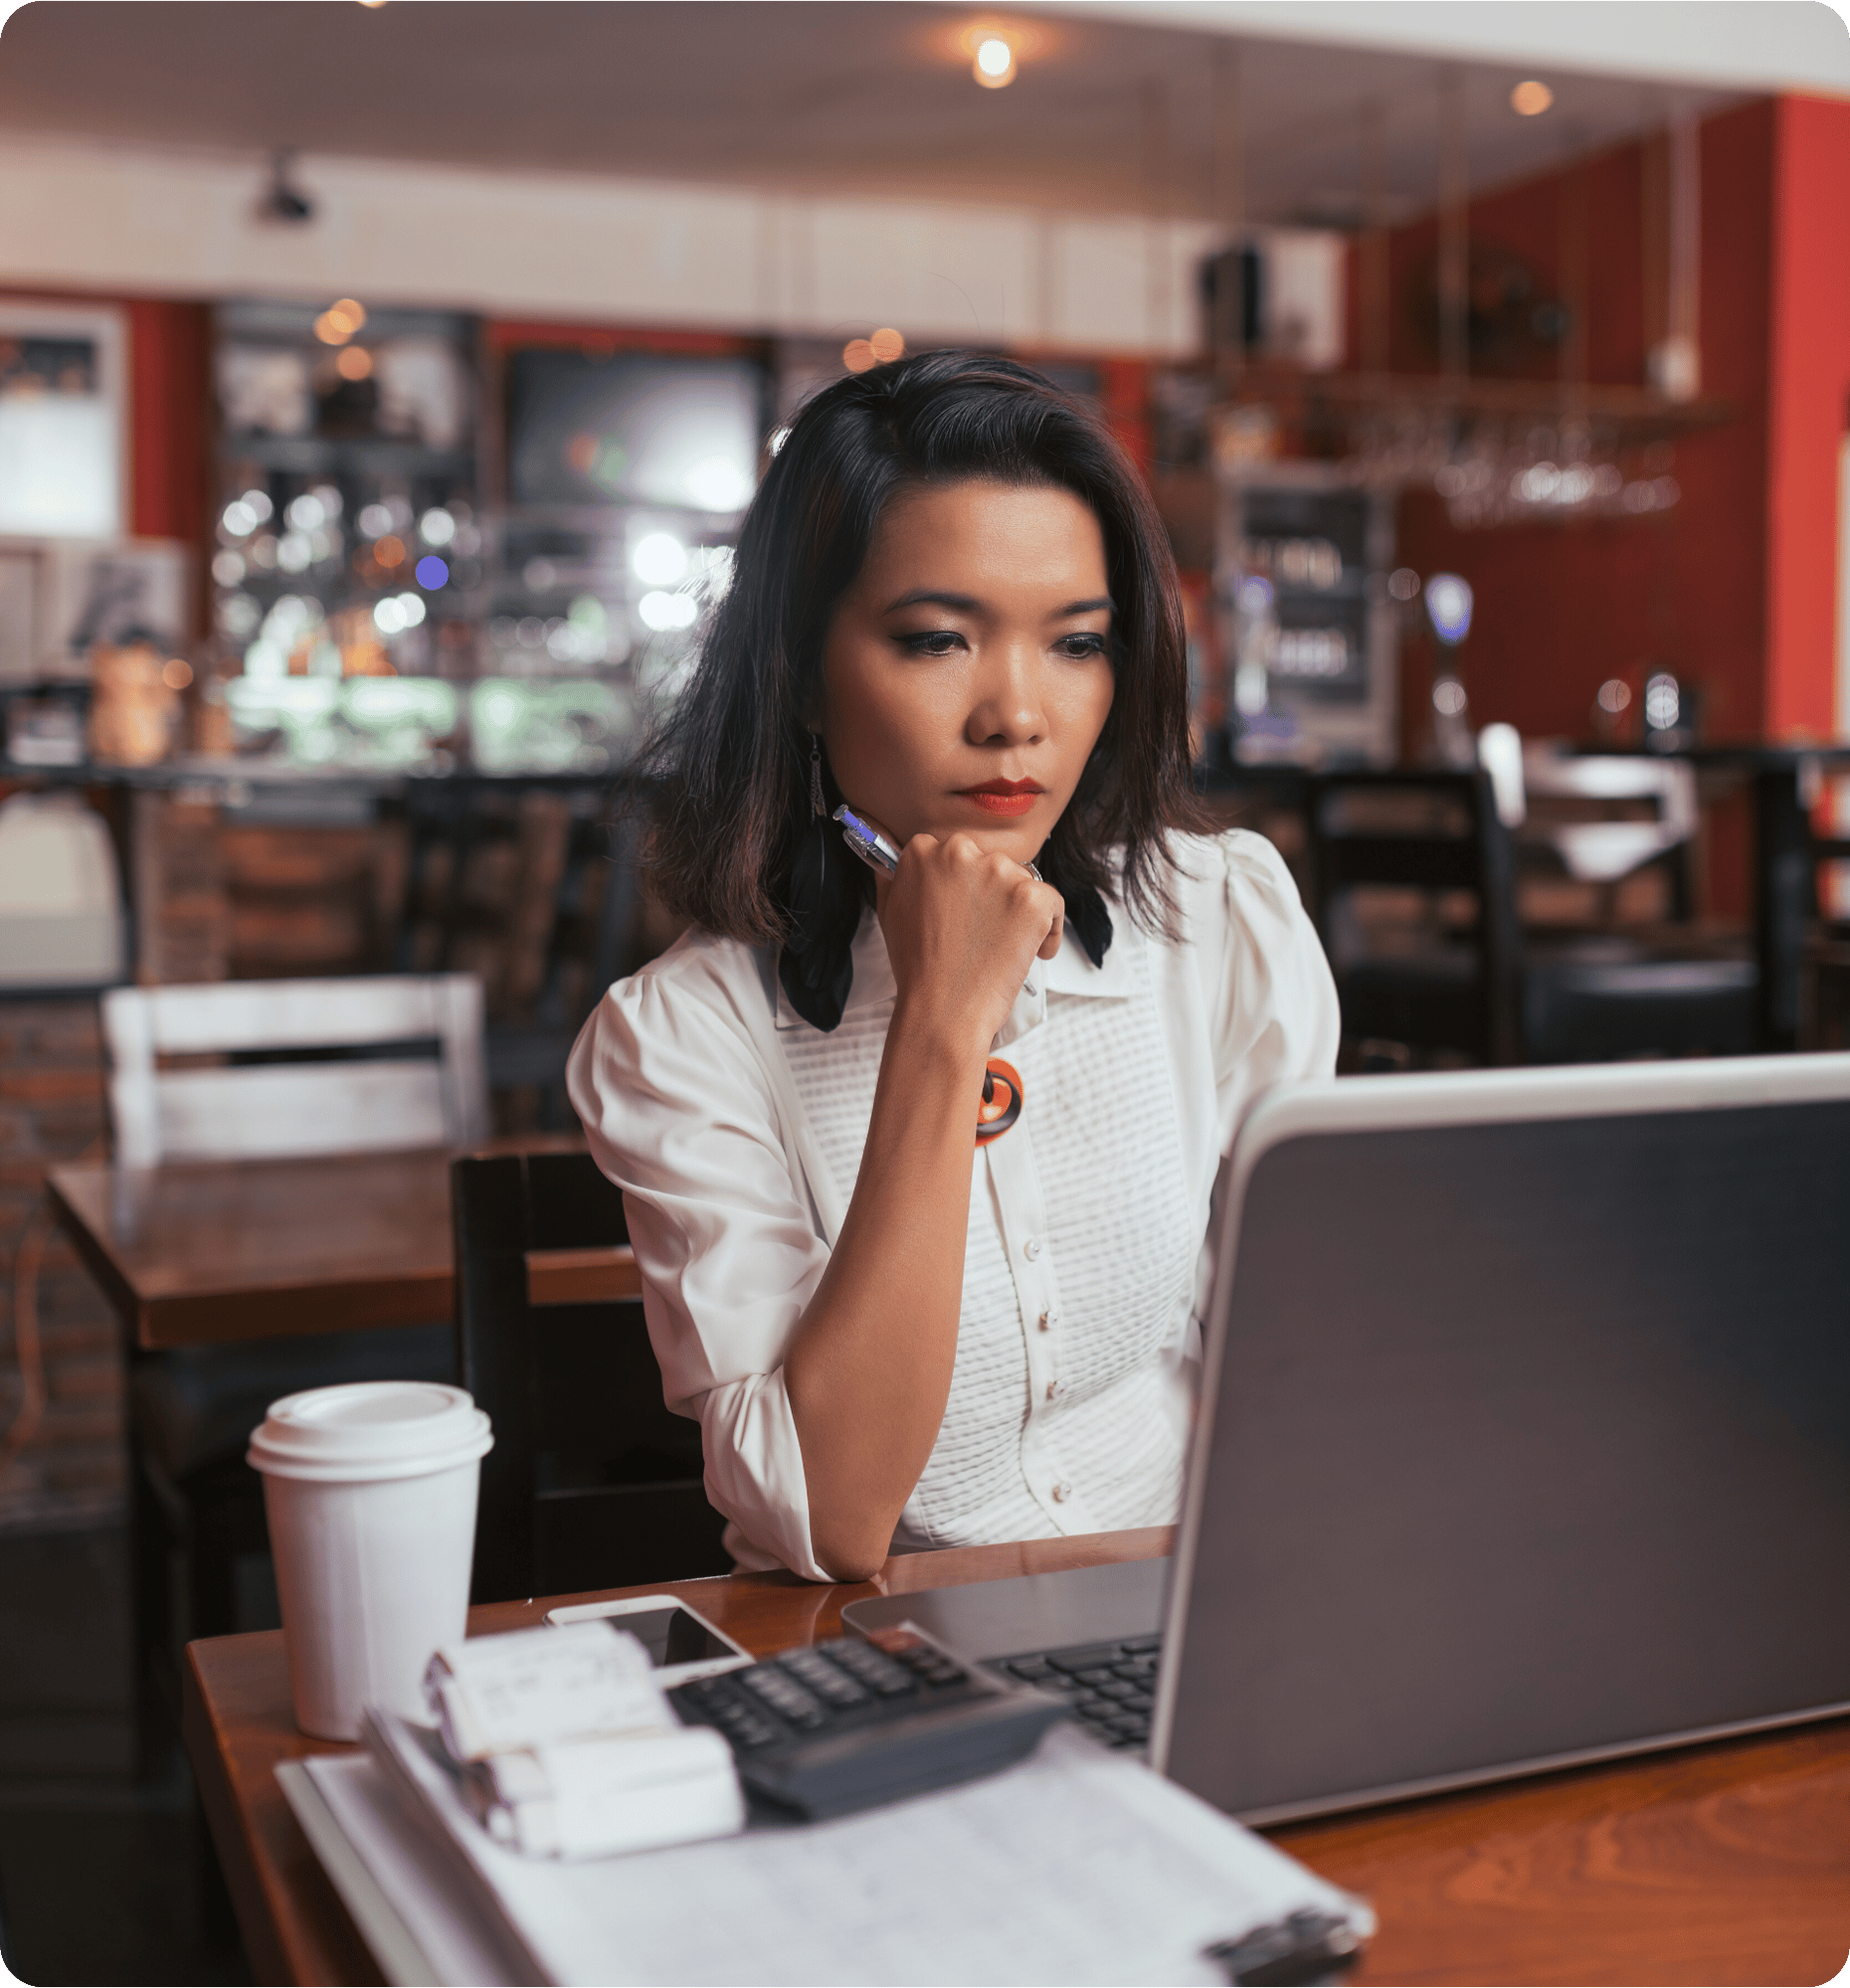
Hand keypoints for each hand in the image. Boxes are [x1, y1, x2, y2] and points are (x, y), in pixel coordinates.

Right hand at [871, 826, 1063, 1056]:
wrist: (943, 1009)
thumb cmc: (919, 970)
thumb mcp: (889, 912)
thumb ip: (896, 876)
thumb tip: (897, 859)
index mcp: (924, 851)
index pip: (957, 853)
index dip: (964, 886)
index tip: (966, 909)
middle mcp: (961, 852)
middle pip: (991, 864)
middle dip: (992, 895)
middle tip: (983, 933)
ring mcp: (999, 873)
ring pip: (1022, 881)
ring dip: (1018, 911)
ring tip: (1001, 946)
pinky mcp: (1032, 897)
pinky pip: (1053, 903)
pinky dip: (1049, 928)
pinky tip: (1032, 950)